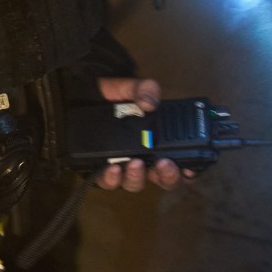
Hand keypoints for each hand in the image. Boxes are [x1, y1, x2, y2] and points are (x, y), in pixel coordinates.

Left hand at [91, 76, 193, 191]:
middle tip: (165, 164)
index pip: (178, 164)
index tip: (190, 169)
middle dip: (167, 176)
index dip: (187, 171)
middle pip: (161, 180)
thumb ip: (145, 89)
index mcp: (157, 143)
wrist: (82, 96)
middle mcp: (142, 159)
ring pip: (134, 183)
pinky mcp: (100, 170)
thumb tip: (150, 103)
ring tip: (135, 163)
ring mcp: (122, 166)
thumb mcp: (131, 88)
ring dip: (138, 177)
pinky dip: (112, 179)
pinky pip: (107, 182)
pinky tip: (112, 168)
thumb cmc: (113, 98)